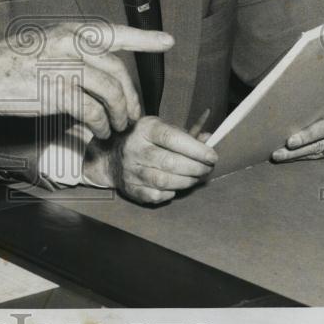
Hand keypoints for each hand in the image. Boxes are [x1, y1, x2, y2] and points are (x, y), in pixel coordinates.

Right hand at [0, 22, 172, 138]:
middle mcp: (70, 44)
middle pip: (118, 71)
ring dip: (118, 114)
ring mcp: (64, 66)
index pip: (115, 32)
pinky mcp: (57, 91)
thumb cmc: (13, 65)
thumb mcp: (47, 46)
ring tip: (116, 127)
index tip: (168, 41)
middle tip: (133, 115)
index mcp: (70, 31)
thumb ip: (75, 52)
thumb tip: (105, 69)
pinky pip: (93, 110)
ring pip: (110, 92)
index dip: (143, 38)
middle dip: (131, 97)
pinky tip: (100, 132)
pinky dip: (101, 124)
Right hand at [82, 116, 217, 203]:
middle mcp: (135, 148)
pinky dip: (170, 193)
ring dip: (186, 181)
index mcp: (144, 129)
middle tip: (208, 169)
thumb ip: (185, 134)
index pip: (172, 138)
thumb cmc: (144, 140)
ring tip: (196, 178)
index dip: (196, 149)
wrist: (110, 155)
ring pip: (164, 181)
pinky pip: (155, 195)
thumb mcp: (160, 128)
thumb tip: (209, 137)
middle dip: (196, 168)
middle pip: (170, 162)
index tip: (212, 156)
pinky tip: (176, 187)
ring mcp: (130, 170)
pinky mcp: (130, 188)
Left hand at [271, 82, 323, 161]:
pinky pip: (318, 155)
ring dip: (296, 156)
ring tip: (277, 157)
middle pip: (319, 145)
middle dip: (297, 151)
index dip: (308, 136)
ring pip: (317, 153)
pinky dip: (301, 156)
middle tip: (277, 154)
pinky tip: (287, 157)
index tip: (290, 141)